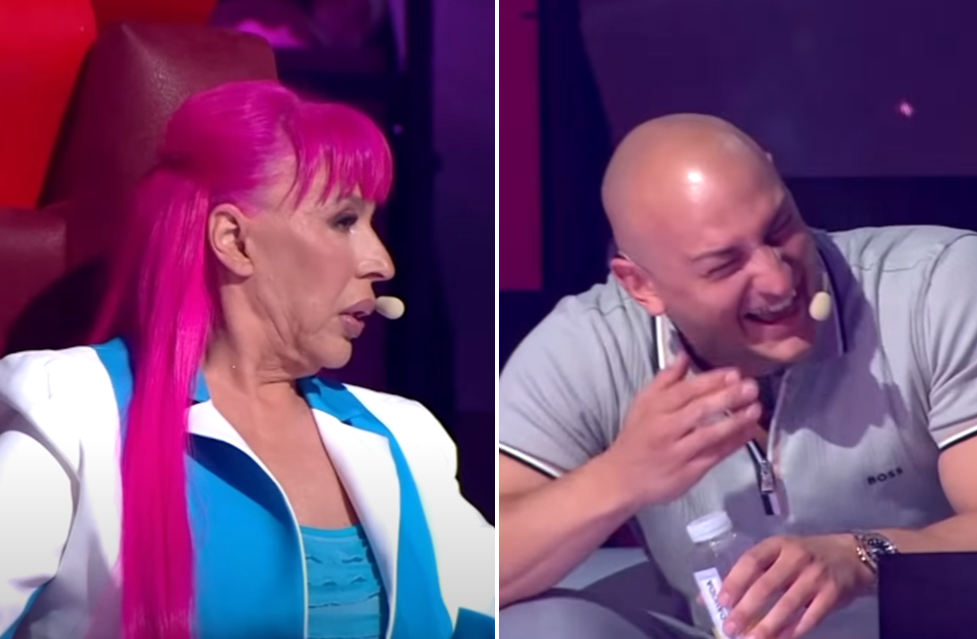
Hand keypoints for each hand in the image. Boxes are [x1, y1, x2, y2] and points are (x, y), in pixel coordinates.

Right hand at [601, 351, 760, 506]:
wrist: (622, 478)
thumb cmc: (636, 437)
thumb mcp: (643, 404)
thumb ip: (665, 380)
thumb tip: (684, 355)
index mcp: (655, 408)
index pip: (686, 390)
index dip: (712, 380)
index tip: (734, 372)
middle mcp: (667, 428)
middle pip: (700, 410)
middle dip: (728, 397)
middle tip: (751, 386)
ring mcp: (680, 452)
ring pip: (711, 434)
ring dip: (736, 420)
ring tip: (755, 408)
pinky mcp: (690, 472)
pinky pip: (716, 454)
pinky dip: (734, 442)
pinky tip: (749, 431)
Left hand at [718, 534, 875, 638]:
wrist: (851, 556)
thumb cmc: (806, 556)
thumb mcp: (781, 553)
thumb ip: (756, 571)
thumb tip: (722, 597)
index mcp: (778, 545)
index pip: (751, 561)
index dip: (735, 581)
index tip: (722, 601)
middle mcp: (796, 558)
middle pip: (766, 585)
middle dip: (746, 609)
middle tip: (731, 627)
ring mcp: (816, 576)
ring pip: (787, 605)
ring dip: (767, 626)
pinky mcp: (832, 594)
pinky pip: (809, 617)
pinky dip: (793, 631)